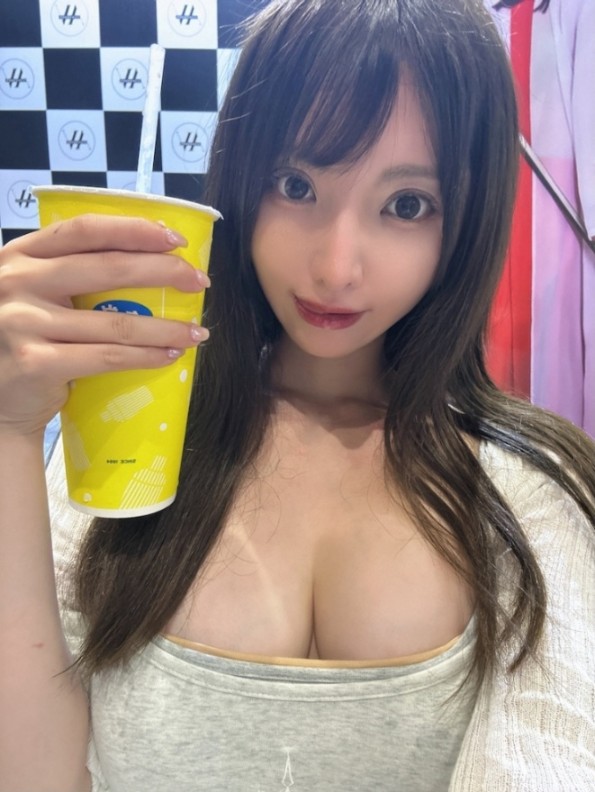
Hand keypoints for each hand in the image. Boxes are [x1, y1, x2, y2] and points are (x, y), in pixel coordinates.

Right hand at [0, 214, 209, 436]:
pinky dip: (146, 357)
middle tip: (200, 281)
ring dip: (166, 327)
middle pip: (107, 268)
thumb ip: (70, 273)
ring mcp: (22, 323)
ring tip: (197, 331)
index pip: (85, 230)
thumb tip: (152, 258)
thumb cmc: (28, 340)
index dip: (134, 230)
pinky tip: (170, 356)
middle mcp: (16, 282)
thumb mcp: (37, 294)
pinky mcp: (36, 363)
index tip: (176, 239)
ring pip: (115, 321)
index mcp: (20, 255)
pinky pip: (107, 357)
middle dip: (164, 272)